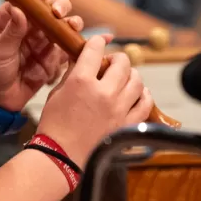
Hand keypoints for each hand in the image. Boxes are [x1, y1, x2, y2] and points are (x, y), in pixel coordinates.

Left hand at [0, 0, 77, 112]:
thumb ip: (11, 31)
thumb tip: (19, 8)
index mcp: (9, 20)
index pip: (25, 0)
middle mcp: (27, 27)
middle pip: (48, 10)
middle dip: (59, 7)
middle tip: (59, 13)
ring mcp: (41, 43)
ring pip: (61, 27)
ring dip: (70, 24)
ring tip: (73, 26)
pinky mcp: (51, 59)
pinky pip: (66, 49)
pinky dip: (74, 45)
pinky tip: (79, 43)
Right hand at [37, 35, 154, 165]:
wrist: (61, 157)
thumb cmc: (54, 126)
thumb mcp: (56, 94)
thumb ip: (72, 74)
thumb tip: (83, 59)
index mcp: (81, 82)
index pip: (95, 50)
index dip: (96, 43)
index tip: (97, 44)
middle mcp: (104, 92)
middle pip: (122, 62)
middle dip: (116, 58)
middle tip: (111, 64)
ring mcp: (119, 109)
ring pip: (137, 80)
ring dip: (131, 75)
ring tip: (124, 79)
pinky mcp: (128, 124)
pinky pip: (146, 103)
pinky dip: (143, 95)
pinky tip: (137, 94)